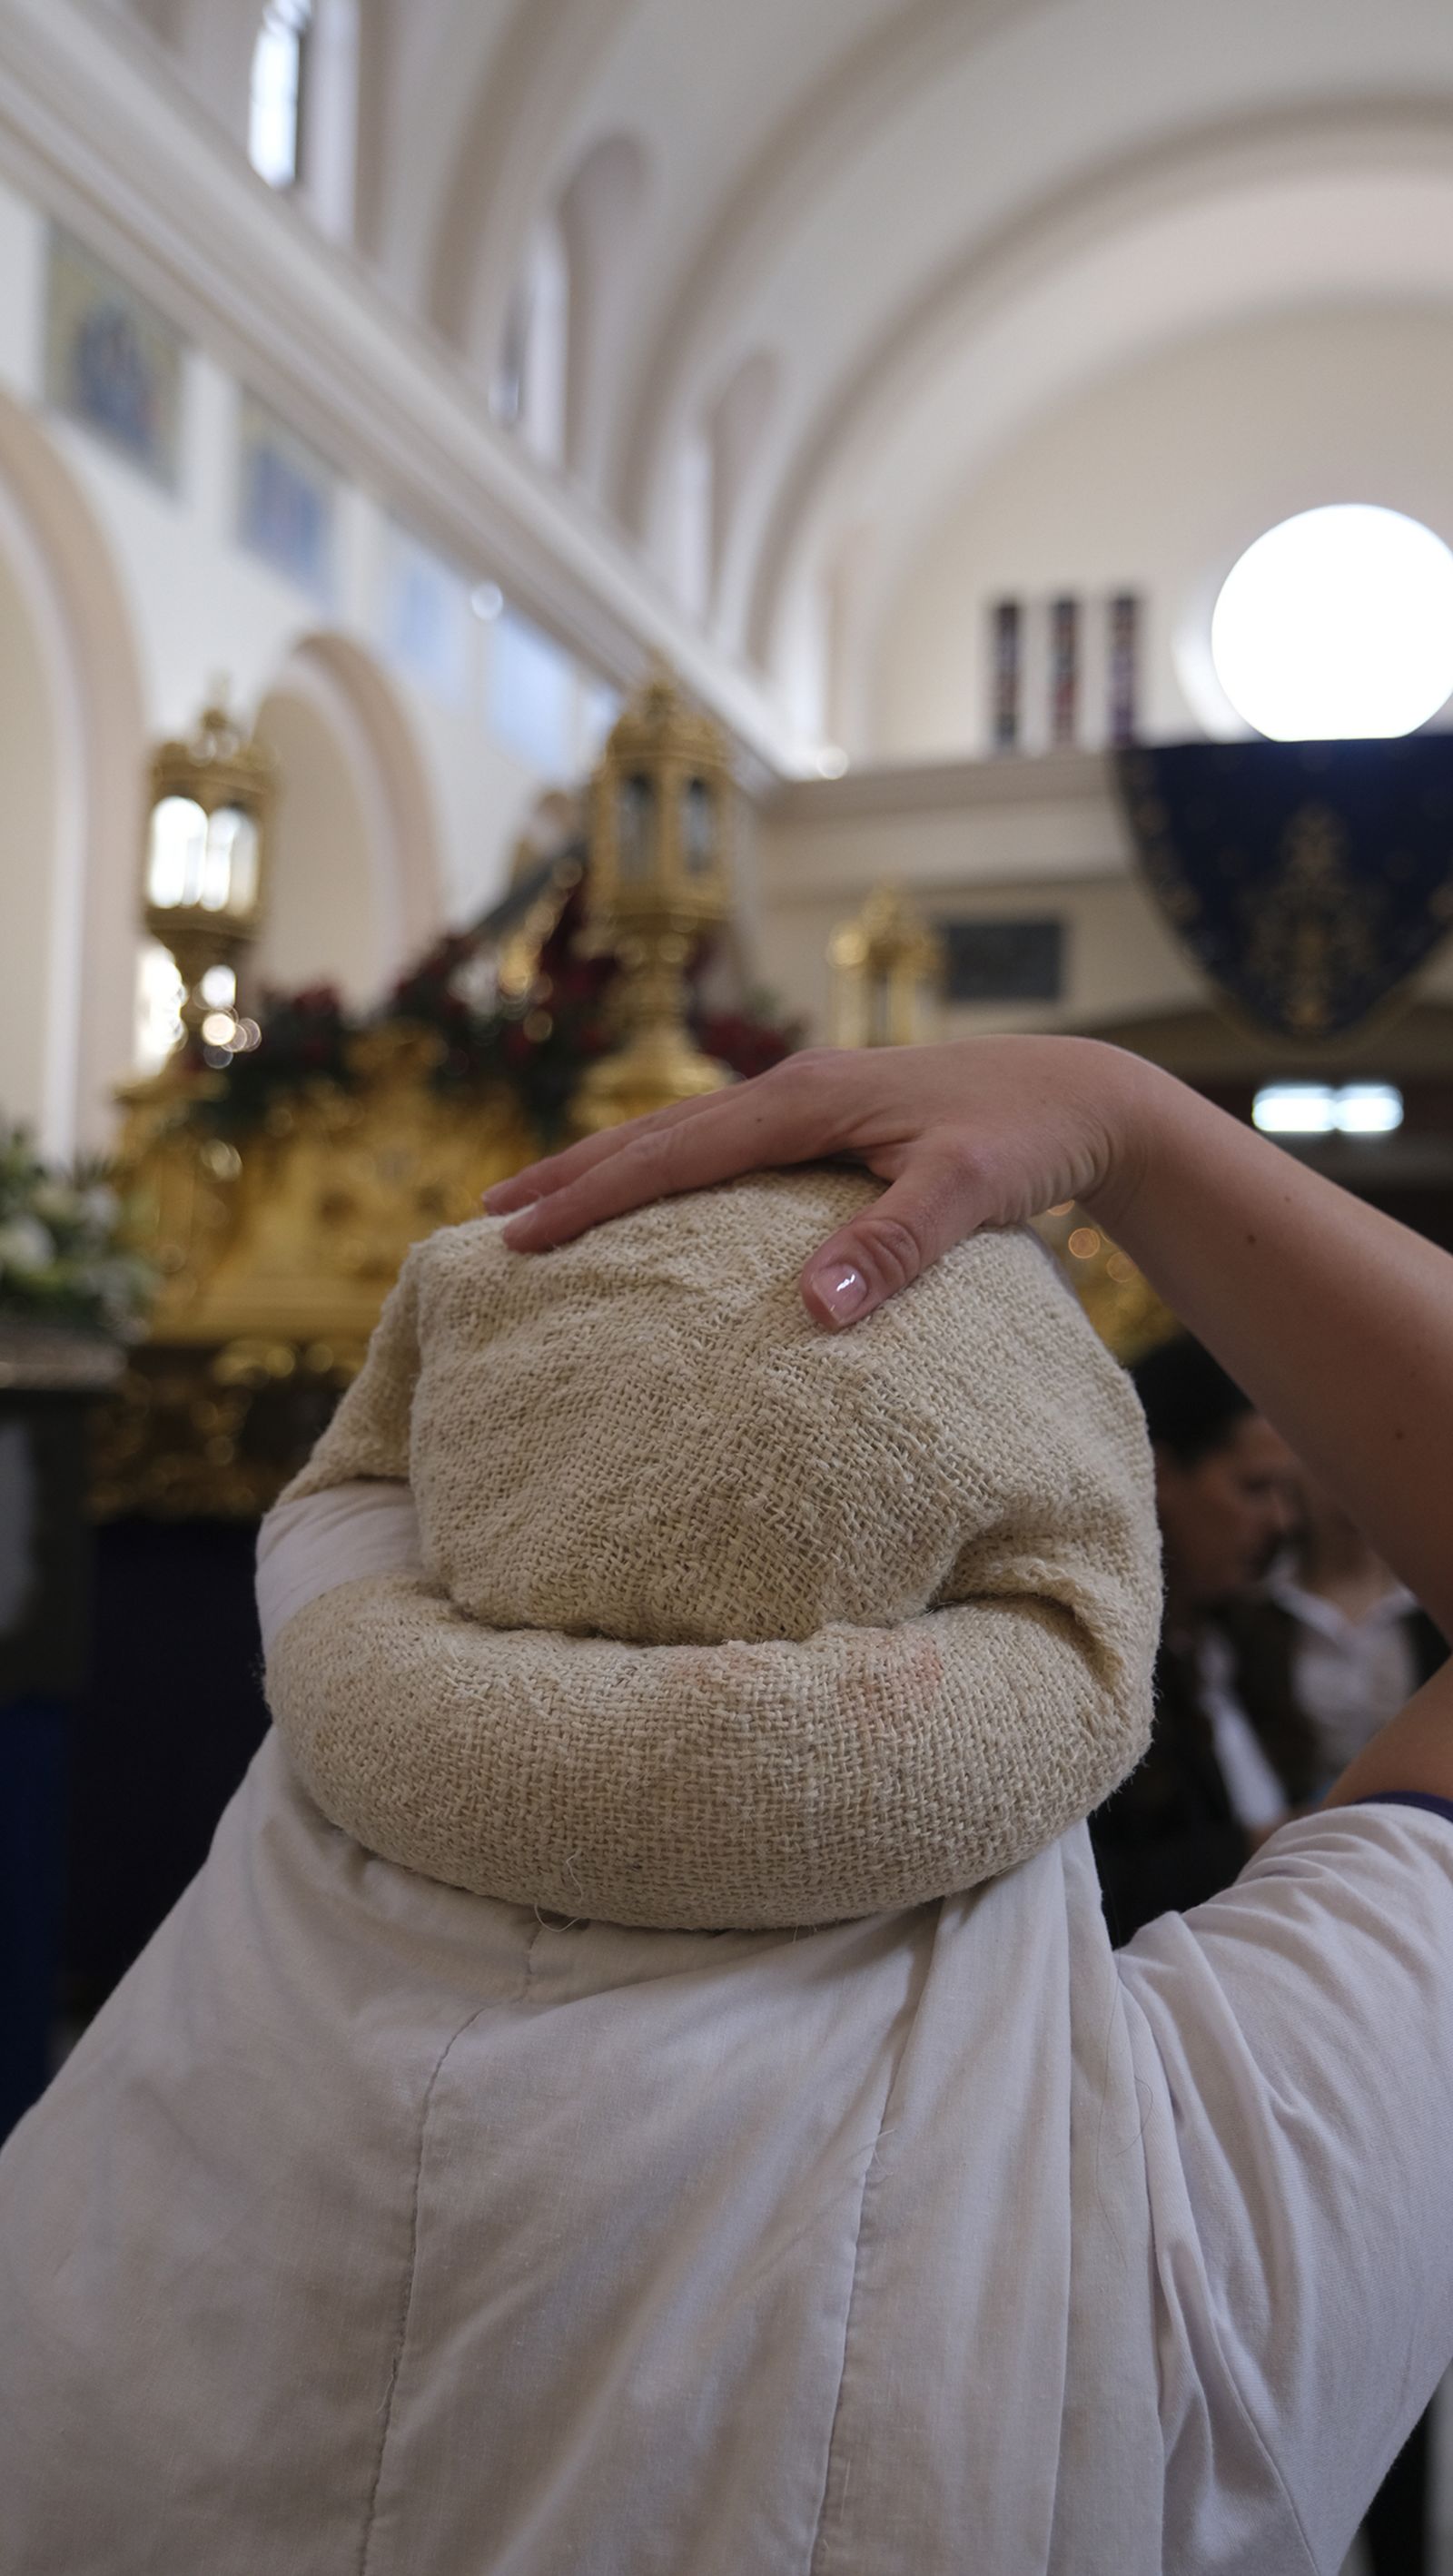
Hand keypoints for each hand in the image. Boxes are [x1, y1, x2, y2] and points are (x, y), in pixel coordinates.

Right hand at [484, 1037, 1151, 1326]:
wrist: (1082, 1091)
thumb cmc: (1026, 1140)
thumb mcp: (970, 1193)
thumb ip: (893, 1247)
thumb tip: (810, 1312)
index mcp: (806, 1100)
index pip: (672, 1154)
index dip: (591, 1196)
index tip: (519, 1235)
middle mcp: (791, 1088)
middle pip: (653, 1133)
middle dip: (568, 1175)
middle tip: (485, 1222)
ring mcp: (804, 1098)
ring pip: (677, 1132)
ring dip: (603, 1166)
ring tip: (532, 1201)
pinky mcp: (823, 1116)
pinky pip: (715, 1141)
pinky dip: (658, 1165)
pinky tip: (640, 1194)